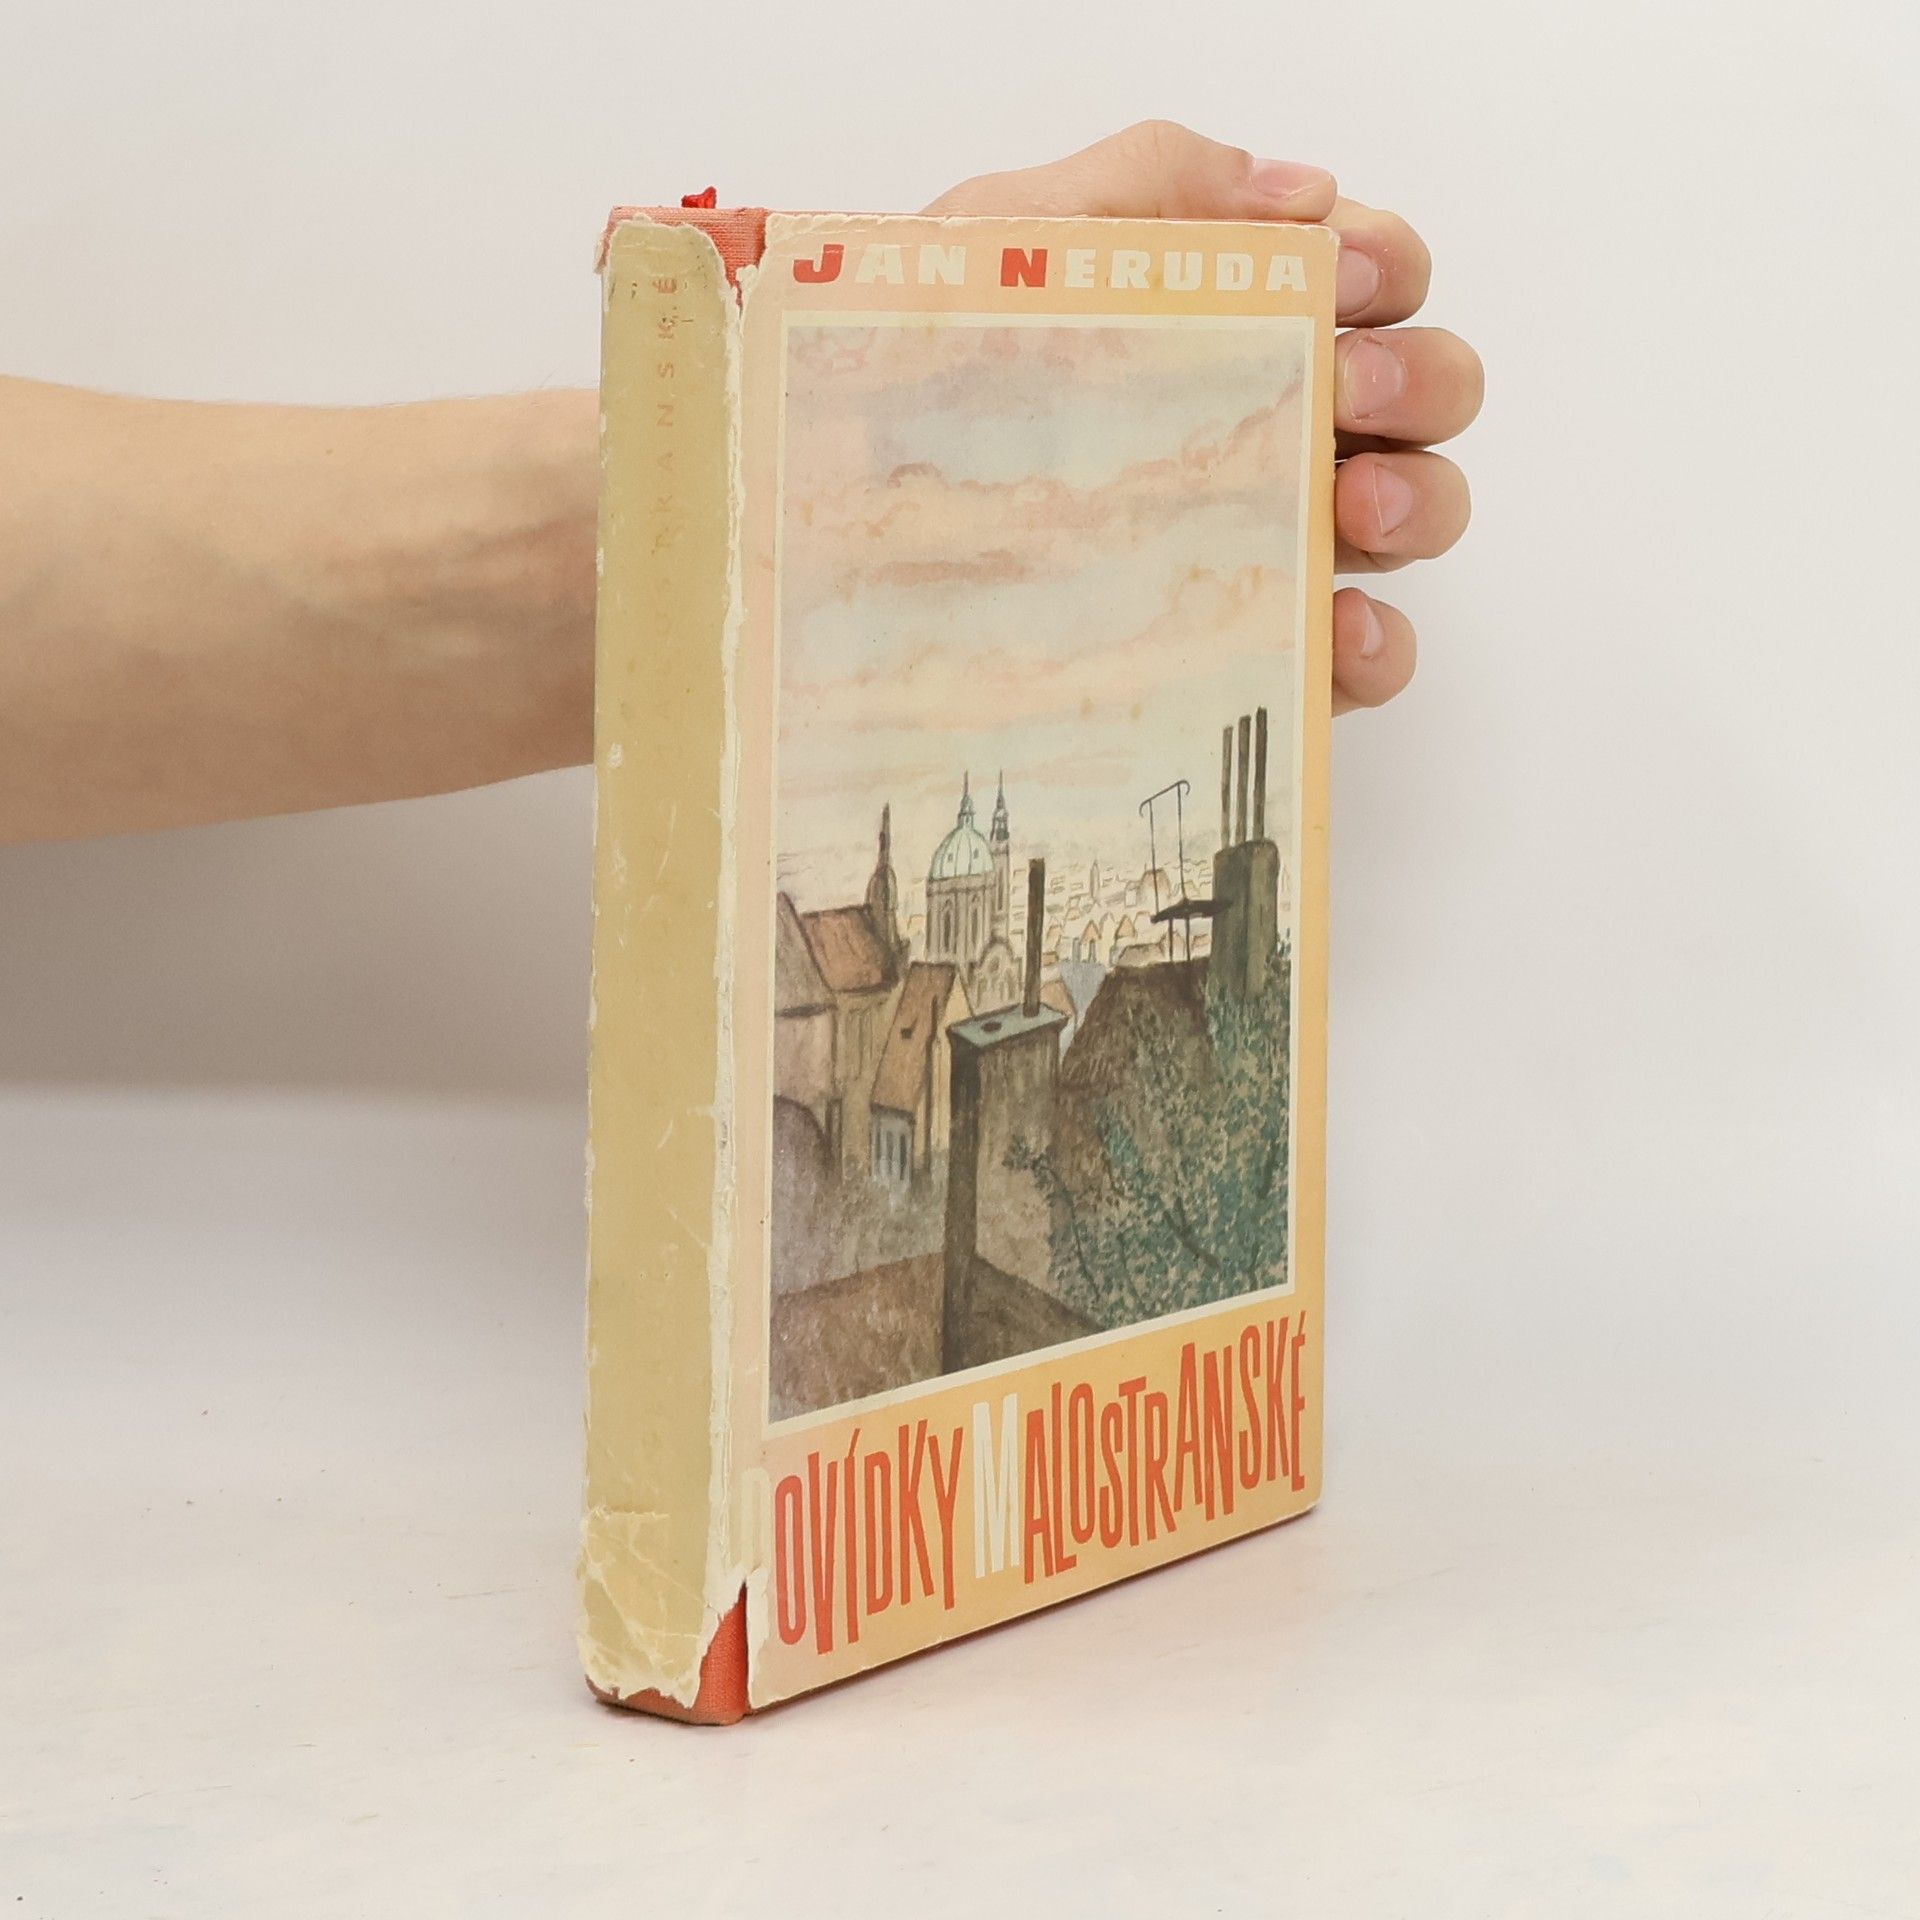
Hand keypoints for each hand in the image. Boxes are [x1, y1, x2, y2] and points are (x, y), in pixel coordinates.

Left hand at [924, 121, 1480, 714]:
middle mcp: (1249, 433)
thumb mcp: (997, 248)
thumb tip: (1298, 189)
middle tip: (1348, 393)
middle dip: (1418, 381)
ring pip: (1407, 516)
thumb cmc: (884, 387)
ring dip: (1419, 500)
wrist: (796, 537)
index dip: (1386, 265)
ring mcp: (1250, 549)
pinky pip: (1352, 658)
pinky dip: (1379, 643)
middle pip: (1415, 393)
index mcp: (1213, 325)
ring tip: (1352, 505)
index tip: (1342, 282)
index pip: (1361, 276)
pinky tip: (1343, 624)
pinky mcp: (1235, 662)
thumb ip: (1144, 186)